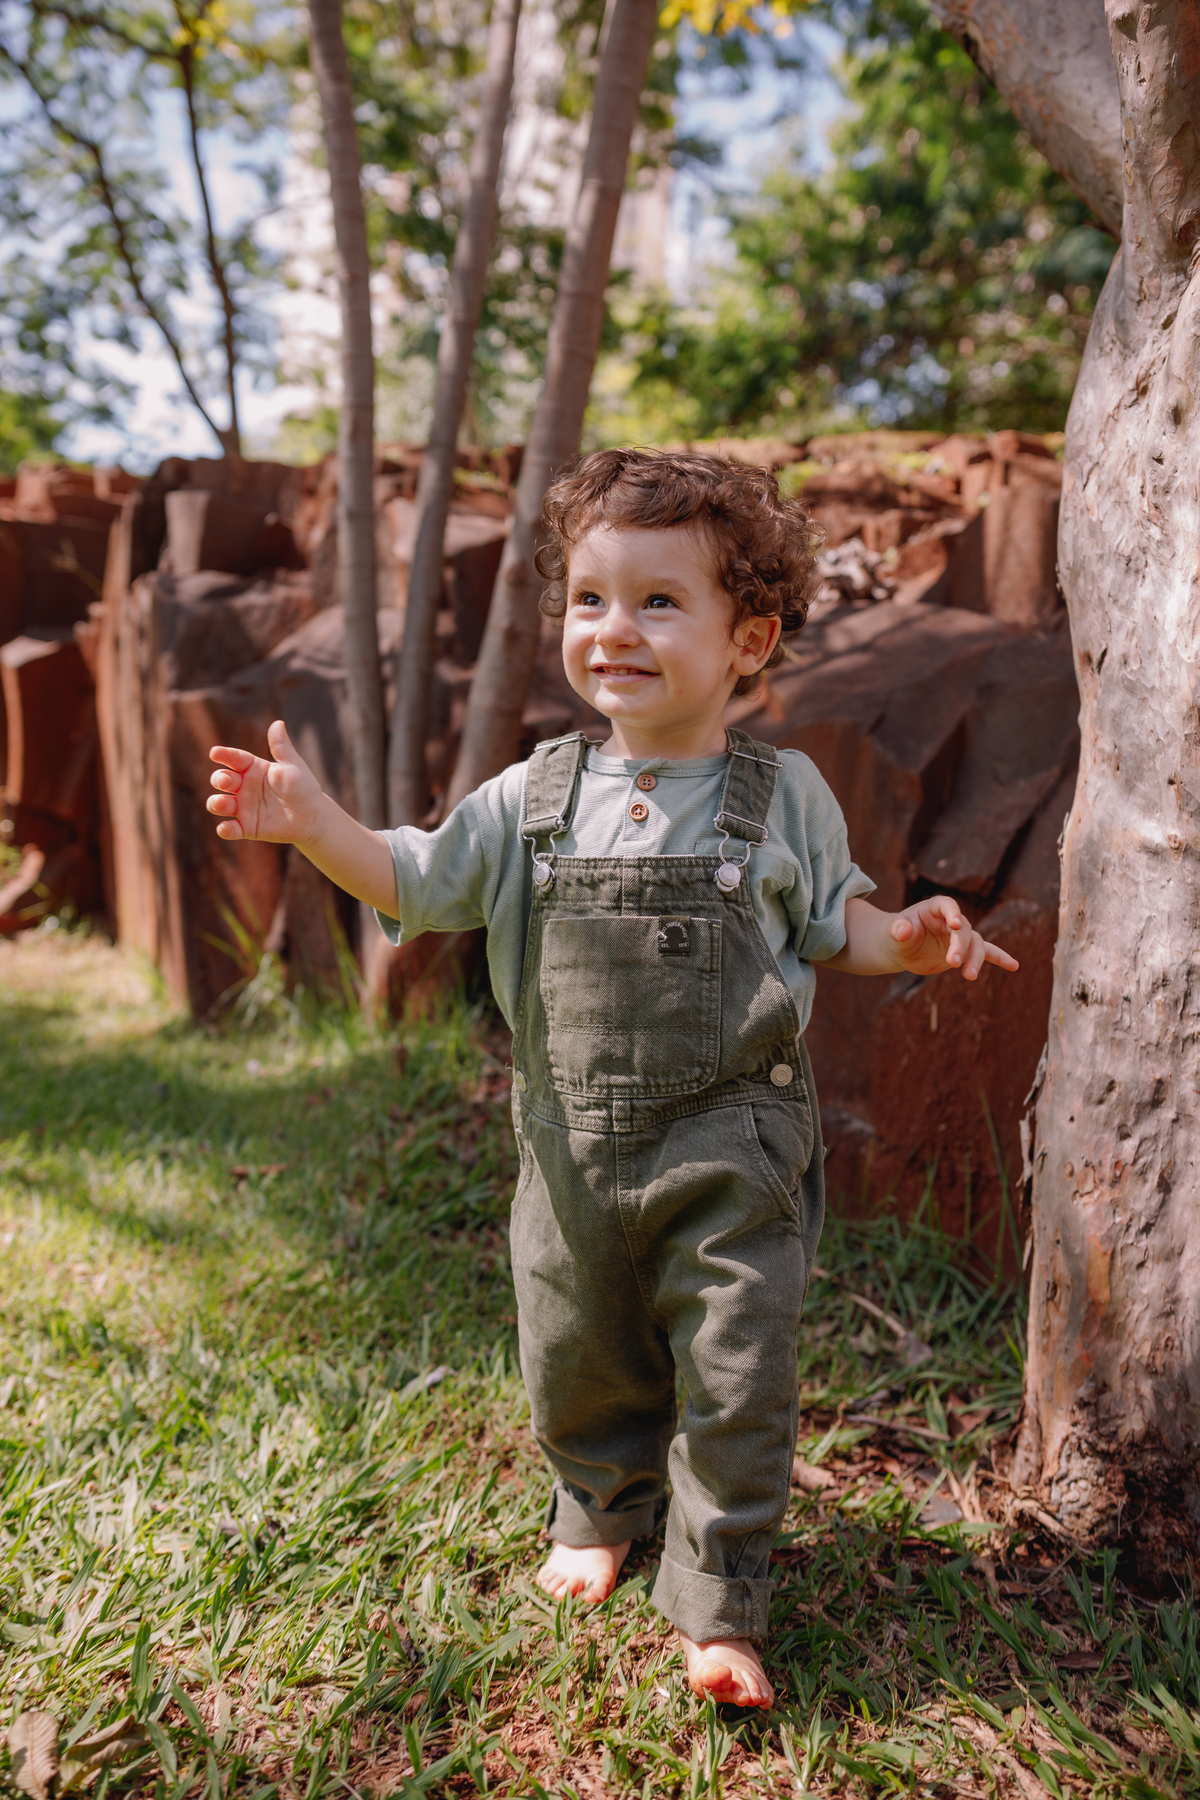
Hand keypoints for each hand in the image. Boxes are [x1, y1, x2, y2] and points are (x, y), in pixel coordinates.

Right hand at [207, 720, 322, 845]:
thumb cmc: (304, 787)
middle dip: (219, 779)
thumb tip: (278, 723)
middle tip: (228, 782)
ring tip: (222, 803)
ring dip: (216, 803)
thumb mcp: (293, 766)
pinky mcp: (247, 827)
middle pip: (221, 780)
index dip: (224, 755)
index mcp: (254, 769)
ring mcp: (244, 807)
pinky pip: (230, 829)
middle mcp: (244, 787)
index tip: (215, 753)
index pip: (234, 759)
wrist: (313, 816)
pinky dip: (225, 830)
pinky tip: (225, 828)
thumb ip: (282, 747)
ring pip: (219, 804)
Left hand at [890, 895, 1018, 980]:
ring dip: (976, 959)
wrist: (901, 946)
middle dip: (960, 947)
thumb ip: (899, 930)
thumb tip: (902, 930)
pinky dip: (999, 958)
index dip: (953, 913)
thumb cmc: (897, 935)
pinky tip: (1014, 966)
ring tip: (969, 976)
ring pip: (976, 944)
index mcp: (934, 908)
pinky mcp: (965, 951)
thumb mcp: (894, 933)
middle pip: (964, 931)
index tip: (956, 924)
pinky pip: (986, 952)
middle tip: (953, 963)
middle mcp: (952, 919)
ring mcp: (960, 936)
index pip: (947, 906)